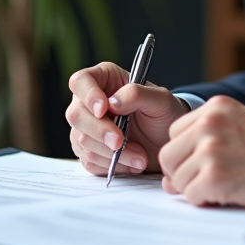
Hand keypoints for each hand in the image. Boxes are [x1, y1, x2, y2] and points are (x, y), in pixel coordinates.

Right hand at [65, 62, 189, 175]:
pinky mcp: (89, 152)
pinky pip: (90, 161)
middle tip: (121, 141)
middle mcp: (89, 103)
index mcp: (104, 80)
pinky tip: (132, 162)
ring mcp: (86, 129)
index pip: (81, 81)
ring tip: (140, 155)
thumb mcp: (160, 100)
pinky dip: (112, 165)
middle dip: (100, 131)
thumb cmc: (165, 114)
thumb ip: (137, 94)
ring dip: (112, 153)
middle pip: (76, 115)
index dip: (88, 95)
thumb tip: (112, 102)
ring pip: (82, 141)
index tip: (104, 109)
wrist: (168, 143)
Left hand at [158, 95, 244, 206]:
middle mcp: (209, 123)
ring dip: (195, 189)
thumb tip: (170, 178)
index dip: (186, 154)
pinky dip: (206, 202)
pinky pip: (191, 197)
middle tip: (209, 182)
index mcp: (216, 107)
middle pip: (168, 156)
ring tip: (225, 187)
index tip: (204, 164)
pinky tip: (230, 194)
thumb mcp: (242, 128)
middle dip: (183, 174)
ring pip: (176, 179)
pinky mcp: (215, 176)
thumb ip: (206, 142)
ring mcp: (211, 149)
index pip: (174, 133)